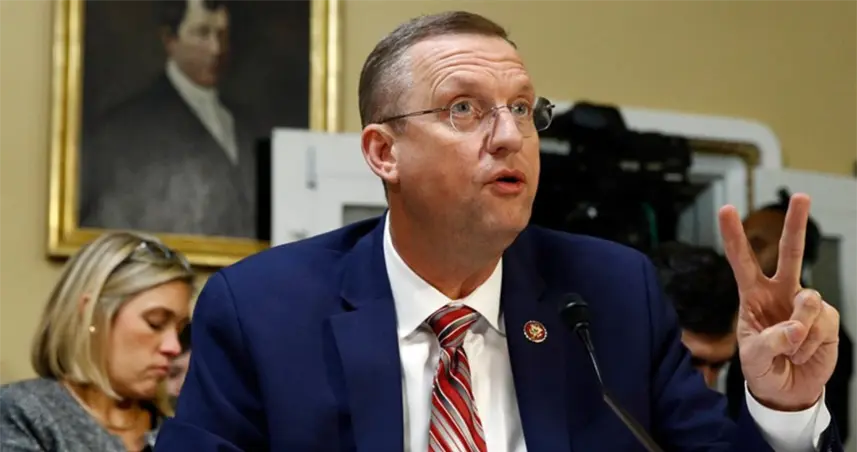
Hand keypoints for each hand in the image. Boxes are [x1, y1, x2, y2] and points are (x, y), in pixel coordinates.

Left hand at [718, 193, 838, 410]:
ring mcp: (804, 304)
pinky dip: (812, 344)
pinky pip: (822, 324)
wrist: (787, 391)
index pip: (741, 261)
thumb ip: (770, 342)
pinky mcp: (827, 318)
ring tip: (791, 350)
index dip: (734, 236)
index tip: (726, 209)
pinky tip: (806, 352)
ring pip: (808, 302)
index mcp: (752, 295)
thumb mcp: (753, 358)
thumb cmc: (763, 369)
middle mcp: (780, 292)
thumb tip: (795, 326)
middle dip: (796, 224)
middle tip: (802, 196)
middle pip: (790, 253)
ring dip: (799, 333)